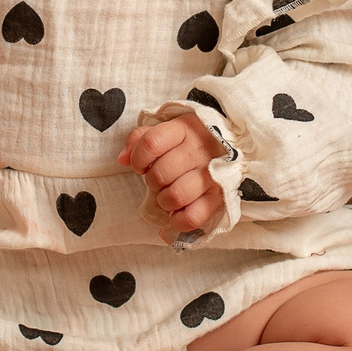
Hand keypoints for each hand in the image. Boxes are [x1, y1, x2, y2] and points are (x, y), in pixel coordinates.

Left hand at [124, 114, 225, 235]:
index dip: (138, 158)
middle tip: (159, 181)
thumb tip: (122, 159)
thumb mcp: (167, 130)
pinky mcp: (219, 196)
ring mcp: (211, 174)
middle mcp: (199, 150)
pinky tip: (175, 215)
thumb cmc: (189, 140)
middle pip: (161, 173)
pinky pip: (194, 217)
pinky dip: (179, 221)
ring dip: (164, 201)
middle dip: (152, 181)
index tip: (141, 165)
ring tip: (167, 197)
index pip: (151, 143)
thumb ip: (140, 139)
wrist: (230, 144)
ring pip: (177, 196)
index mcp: (184, 129)